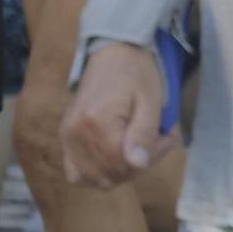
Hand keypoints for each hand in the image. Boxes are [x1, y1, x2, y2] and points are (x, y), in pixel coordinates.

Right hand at [61, 43, 173, 187]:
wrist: (112, 53)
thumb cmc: (136, 72)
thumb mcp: (150, 99)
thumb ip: (143, 133)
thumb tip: (137, 165)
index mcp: (97, 123)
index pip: (123, 164)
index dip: (150, 158)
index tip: (167, 137)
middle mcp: (75, 134)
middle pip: (109, 174)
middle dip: (139, 164)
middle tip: (157, 140)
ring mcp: (67, 137)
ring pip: (93, 179)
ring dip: (120, 172)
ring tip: (138, 147)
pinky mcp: (65, 137)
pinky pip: (75, 172)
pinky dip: (96, 173)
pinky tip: (115, 159)